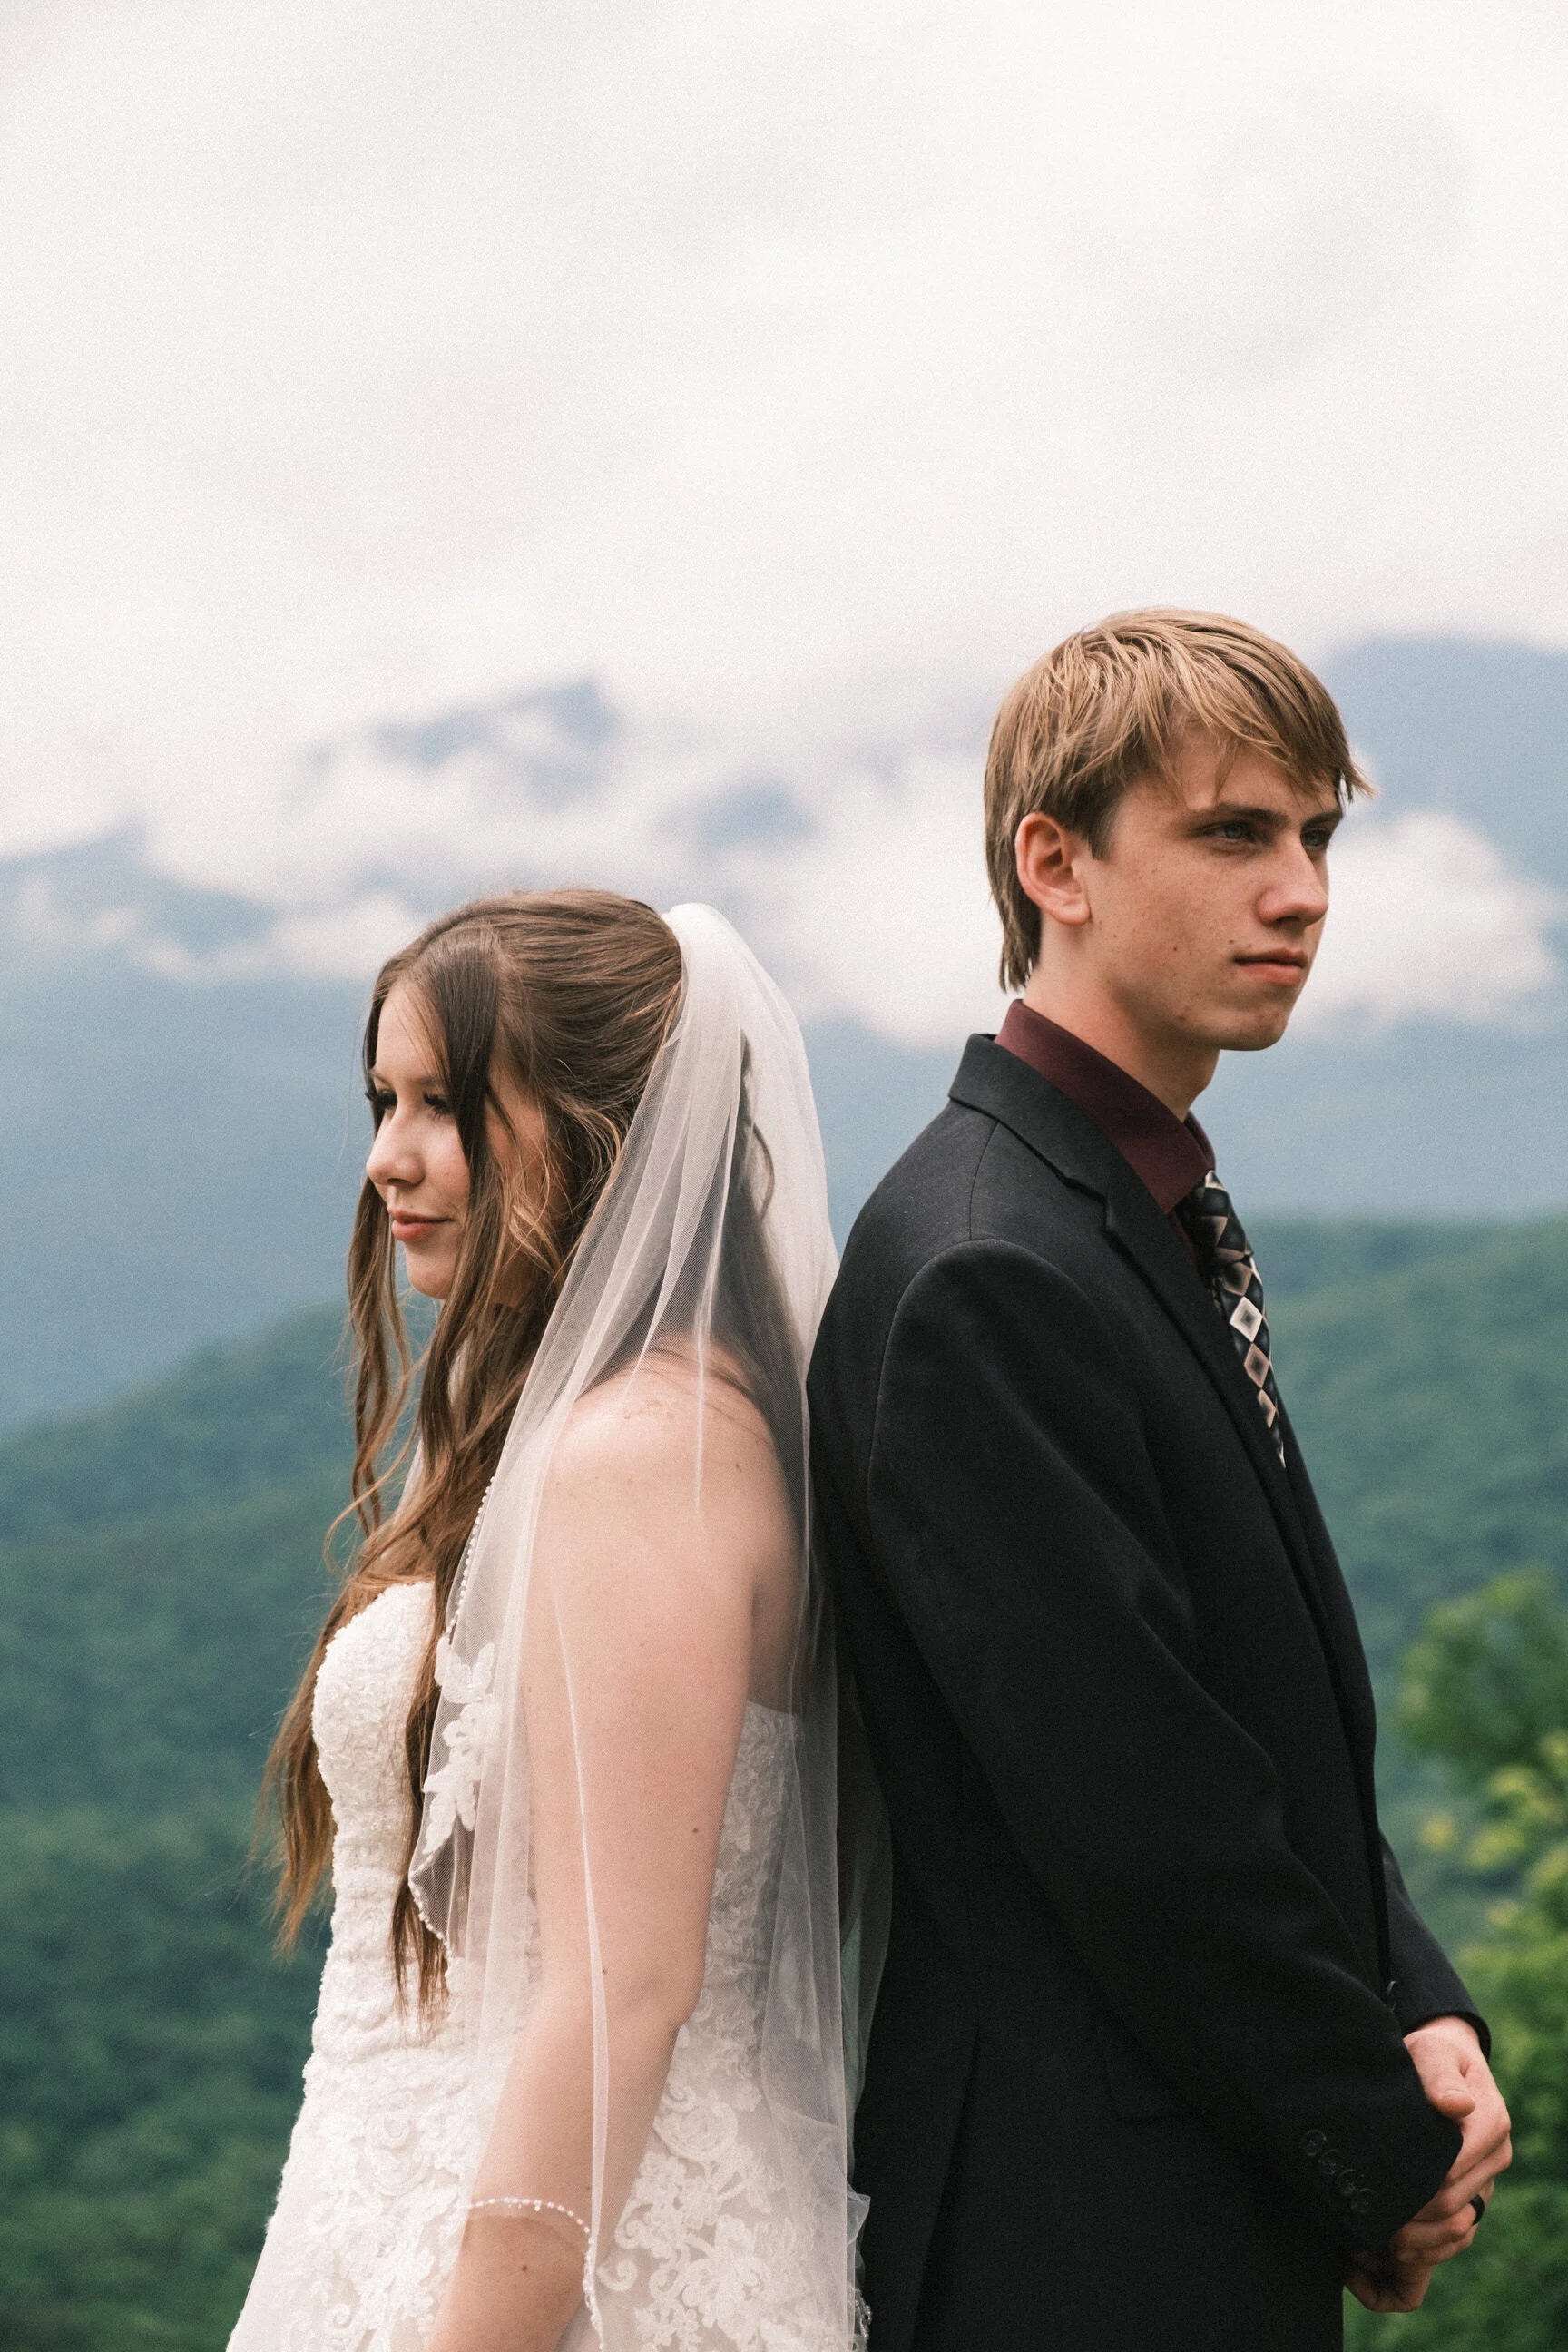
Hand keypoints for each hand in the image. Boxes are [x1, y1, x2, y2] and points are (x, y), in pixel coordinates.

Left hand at [1345, 2016, 1509, 2309]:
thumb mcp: (1431, 2052)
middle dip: (1411, 2217)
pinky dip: (1428, 2246)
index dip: (1414, 2188)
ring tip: (1375, 2237)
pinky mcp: (1474, 2193)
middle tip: (1367, 2220)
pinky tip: (1393, 2245)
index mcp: (1491, 2124)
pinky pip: (1457, 2234)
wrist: (1442, 2063)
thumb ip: (1440, 2075)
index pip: (1451, 2173)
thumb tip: (1456, 2105)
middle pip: (1452, 2206)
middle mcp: (1495, 2156)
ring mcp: (1486, 2178)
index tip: (1375, 2192)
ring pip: (1456, 2227)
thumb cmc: (1431, 2056)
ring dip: (1417, 2239)